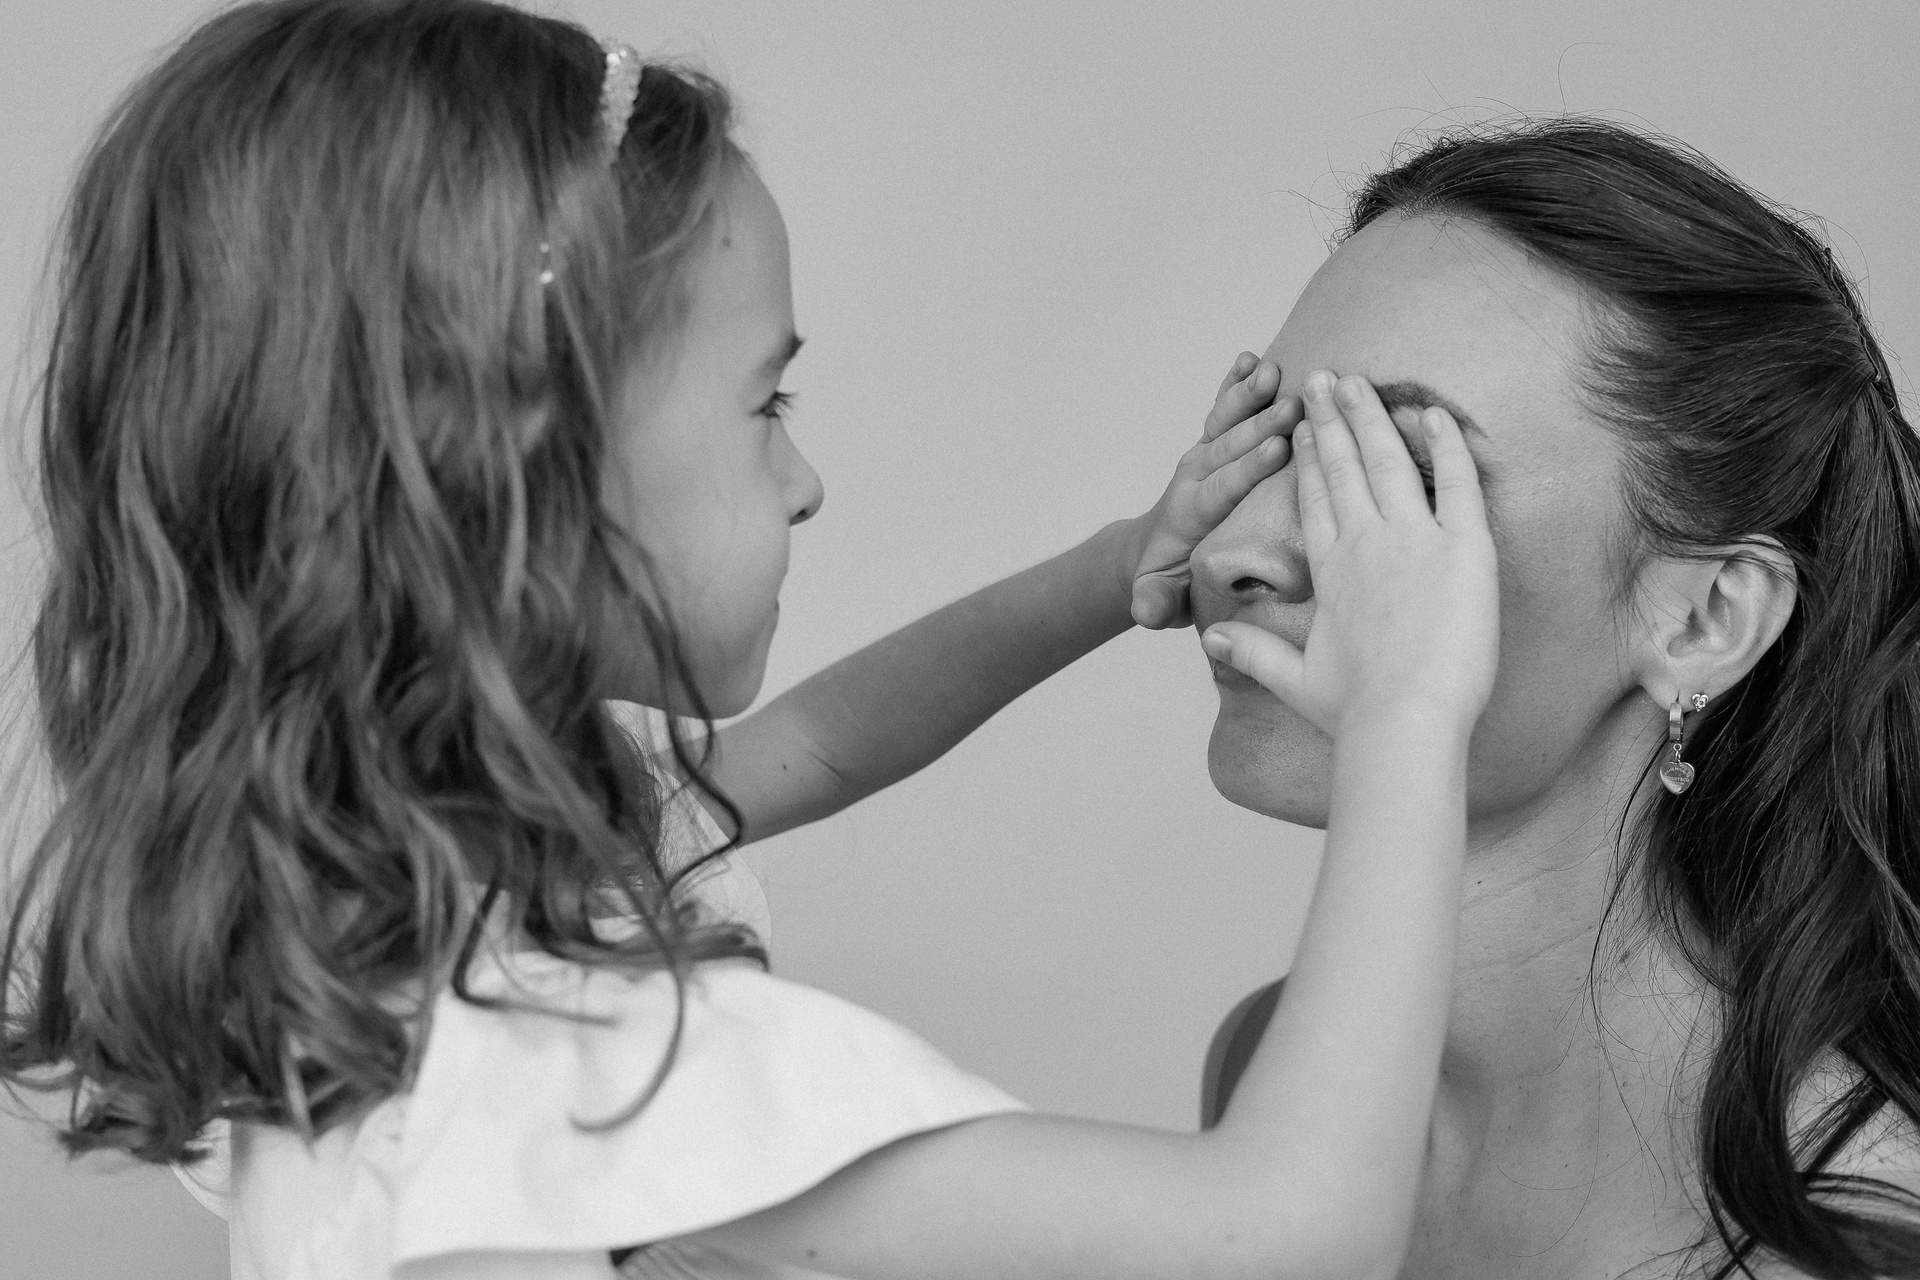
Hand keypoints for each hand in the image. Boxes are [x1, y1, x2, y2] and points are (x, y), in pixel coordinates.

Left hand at [1128, 353, 1303, 628]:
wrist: (1150, 557)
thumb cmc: (1168, 584)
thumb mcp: (1160, 602)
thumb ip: (1154, 605)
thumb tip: (1145, 612)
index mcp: (1190, 513)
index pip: (1222, 488)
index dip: (1248, 469)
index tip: (1278, 449)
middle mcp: (1195, 477)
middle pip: (1229, 448)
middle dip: (1260, 426)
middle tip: (1294, 405)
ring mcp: (1202, 458)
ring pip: (1225, 422)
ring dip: (1248, 395)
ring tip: (1272, 370)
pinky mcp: (1210, 447)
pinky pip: (1221, 412)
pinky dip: (1233, 384)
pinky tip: (1250, 357)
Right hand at [1201, 371, 1496, 736]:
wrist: (1403, 724)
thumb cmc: (1355, 711)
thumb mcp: (1294, 678)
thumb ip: (1251, 651)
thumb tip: (1209, 638)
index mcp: (1329, 569)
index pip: (1314, 498)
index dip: (1307, 458)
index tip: (1301, 426)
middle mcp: (1365, 542)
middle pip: (1344, 465)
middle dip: (1331, 418)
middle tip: (1322, 378)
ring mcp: (1414, 540)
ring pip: (1388, 460)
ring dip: (1372, 415)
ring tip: (1359, 381)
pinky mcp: (1463, 549)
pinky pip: (1456, 481)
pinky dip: (1445, 444)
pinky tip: (1435, 413)